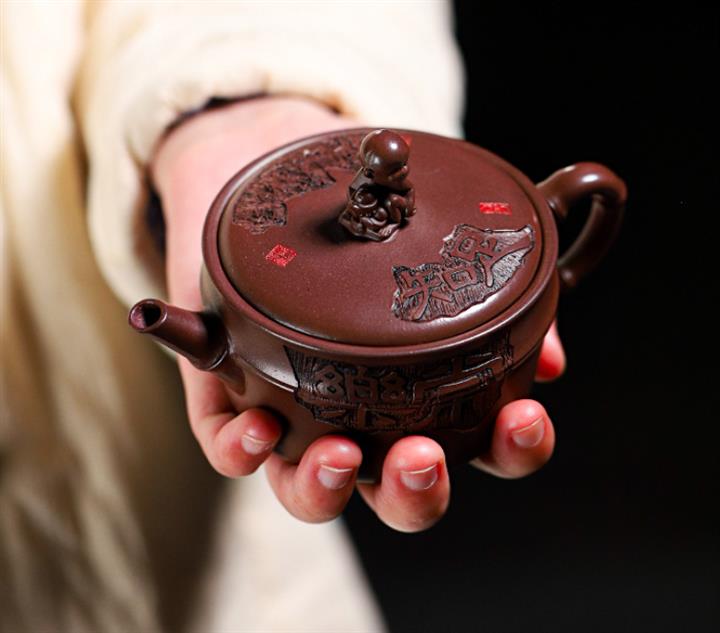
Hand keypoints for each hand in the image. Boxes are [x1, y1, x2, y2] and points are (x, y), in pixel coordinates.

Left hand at [152, 96, 565, 532]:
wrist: (267, 169)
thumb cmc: (355, 211)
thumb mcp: (428, 239)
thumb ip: (487, 292)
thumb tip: (551, 356)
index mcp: (419, 391)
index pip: (478, 445)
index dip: (510, 451)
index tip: (523, 417)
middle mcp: (361, 416)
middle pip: (394, 494)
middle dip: (414, 494)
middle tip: (422, 458)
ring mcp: (294, 413)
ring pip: (309, 491)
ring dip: (326, 489)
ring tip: (339, 454)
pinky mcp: (229, 396)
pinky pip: (229, 447)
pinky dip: (242, 450)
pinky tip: (259, 430)